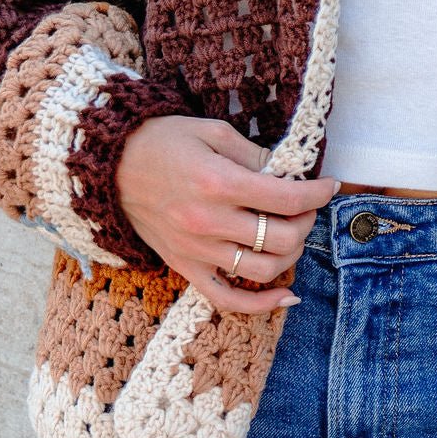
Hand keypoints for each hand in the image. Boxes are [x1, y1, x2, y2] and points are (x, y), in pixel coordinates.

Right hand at [116, 116, 339, 313]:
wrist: (107, 166)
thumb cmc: (161, 142)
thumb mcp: (211, 132)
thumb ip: (254, 155)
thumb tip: (289, 174)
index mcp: (218, 183)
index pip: (287, 197)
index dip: (318, 192)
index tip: (329, 186)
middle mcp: (209, 222)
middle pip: (282, 238)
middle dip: (307, 221)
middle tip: (307, 206)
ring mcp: (196, 250)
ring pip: (264, 271)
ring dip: (291, 255)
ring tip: (292, 234)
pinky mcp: (184, 267)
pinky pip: (227, 299)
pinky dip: (260, 305)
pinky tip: (286, 296)